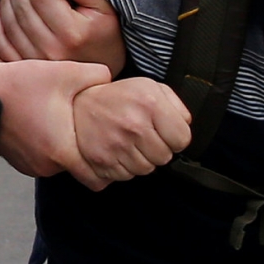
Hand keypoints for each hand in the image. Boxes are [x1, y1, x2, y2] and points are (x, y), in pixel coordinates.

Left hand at [0, 0, 123, 71]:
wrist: (106, 66)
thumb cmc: (105, 33)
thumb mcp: (102, 6)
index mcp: (73, 32)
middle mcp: (53, 49)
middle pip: (23, 10)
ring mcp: (38, 62)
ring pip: (11, 26)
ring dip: (6, 2)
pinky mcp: (28, 70)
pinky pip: (4, 48)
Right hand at [0, 56, 112, 179]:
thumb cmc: (21, 85)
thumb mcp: (66, 72)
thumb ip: (98, 76)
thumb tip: (112, 81)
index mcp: (62, 152)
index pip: (98, 180)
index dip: (111, 167)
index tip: (114, 151)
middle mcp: (46, 166)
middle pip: (81, 171)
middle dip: (91, 157)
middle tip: (95, 134)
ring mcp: (31, 166)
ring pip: (62, 164)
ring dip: (68, 150)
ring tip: (70, 125)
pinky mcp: (20, 161)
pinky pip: (44, 160)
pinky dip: (51, 148)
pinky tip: (51, 126)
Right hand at [68, 76, 191, 185]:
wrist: (77, 104)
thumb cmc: (117, 97)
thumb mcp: (149, 87)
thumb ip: (175, 105)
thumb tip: (186, 126)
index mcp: (150, 104)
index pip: (183, 140)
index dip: (176, 137)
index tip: (164, 132)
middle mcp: (135, 125)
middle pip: (165, 158)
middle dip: (158, 149)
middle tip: (143, 137)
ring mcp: (118, 145)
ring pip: (146, 170)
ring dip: (141, 160)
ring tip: (129, 143)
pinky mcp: (103, 160)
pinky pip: (126, 176)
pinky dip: (124, 167)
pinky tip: (117, 151)